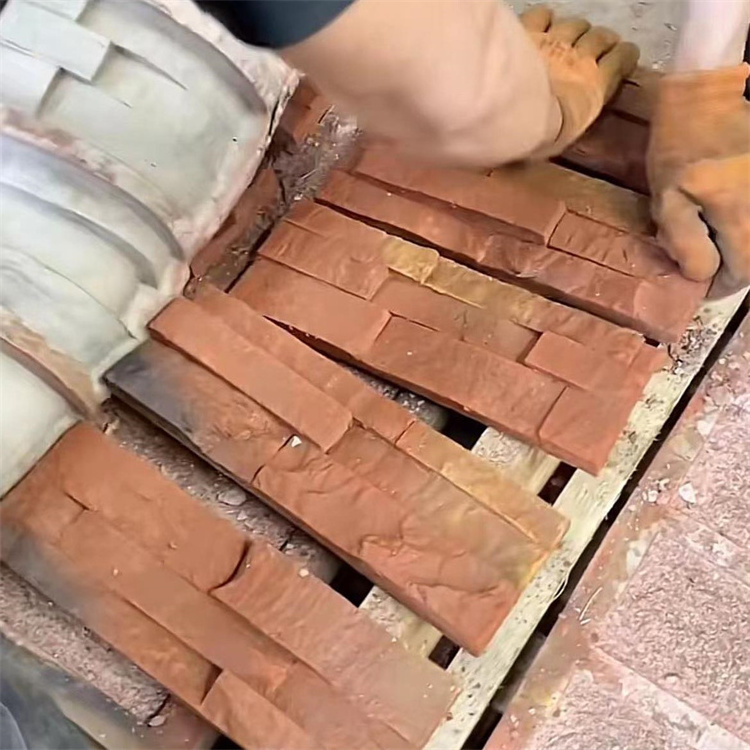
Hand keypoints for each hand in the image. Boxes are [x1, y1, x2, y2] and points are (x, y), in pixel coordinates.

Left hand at [520, 5, 639, 156]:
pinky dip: (545, 17)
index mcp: (595, 86)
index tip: (626, 54)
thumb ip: (574, 121)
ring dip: (578, 28)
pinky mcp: (530, 31)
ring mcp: (555, 40)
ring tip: (576, 32)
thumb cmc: (542, 135)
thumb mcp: (566, 137)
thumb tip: (568, 125)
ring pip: (575, 25)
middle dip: (603, 39)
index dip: (625, 55)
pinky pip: (542, 16)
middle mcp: (580, 58)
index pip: (620, 60)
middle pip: (599, 37)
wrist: (516, 112)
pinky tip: (545, 19)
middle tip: (601, 42)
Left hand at [648, 64, 749, 297]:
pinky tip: (729, 215)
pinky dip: (745, 223)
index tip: (704, 282)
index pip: (743, 270)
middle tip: (711, 260)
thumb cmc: (681, 146)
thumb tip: (703, 274)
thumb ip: (684, 240)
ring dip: (740, 243)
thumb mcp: (667, 196)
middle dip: (734, 264)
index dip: (722, 284)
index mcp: (738, 209)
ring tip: (718, 236)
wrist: (710, 92)